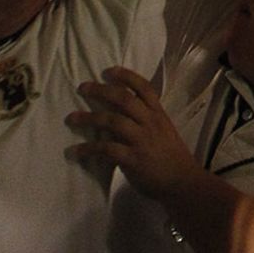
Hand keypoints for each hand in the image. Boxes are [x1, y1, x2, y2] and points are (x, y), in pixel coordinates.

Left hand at [67, 69, 197, 199]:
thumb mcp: (164, 130)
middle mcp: (150, 122)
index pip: (143, 88)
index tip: (108, 71)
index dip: (126, 76)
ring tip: (72, 118)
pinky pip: (106, 149)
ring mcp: (141, 140)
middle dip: (101, 91)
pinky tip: (75, 151)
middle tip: (82, 87)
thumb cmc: (172, 156)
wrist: (182, 181)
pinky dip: (89, 149)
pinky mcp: (132, 159)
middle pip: (123, 99)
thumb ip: (146, 120)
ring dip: (89, 118)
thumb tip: (122, 113)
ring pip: (112, 121)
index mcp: (158, 114)